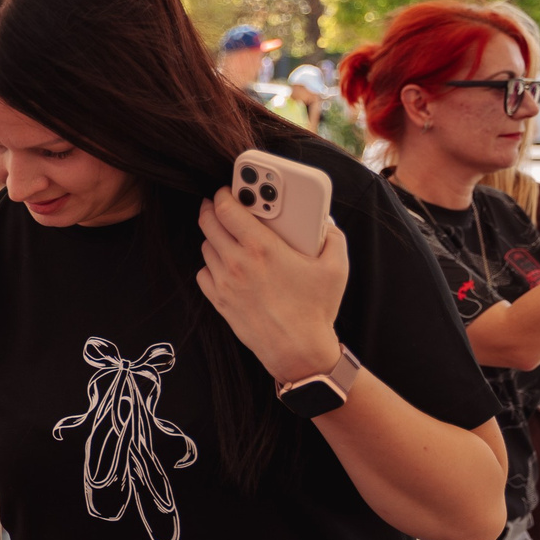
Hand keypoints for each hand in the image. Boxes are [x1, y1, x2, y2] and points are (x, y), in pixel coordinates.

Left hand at [194, 195, 348, 382]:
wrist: (297, 351)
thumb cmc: (316, 308)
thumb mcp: (335, 266)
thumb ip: (331, 235)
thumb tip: (325, 221)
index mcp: (262, 247)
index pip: (228, 208)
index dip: (225, 193)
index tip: (228, 188)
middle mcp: (237, 262)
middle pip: (208, 223)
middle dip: (212, 208)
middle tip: (221, 203)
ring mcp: (225, 283)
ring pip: (206, 247)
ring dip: (214, 236)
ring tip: (229, 233)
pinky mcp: (219, 301)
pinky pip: (204, 273)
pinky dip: (211, 264)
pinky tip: (226, 263)